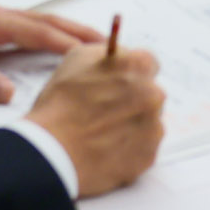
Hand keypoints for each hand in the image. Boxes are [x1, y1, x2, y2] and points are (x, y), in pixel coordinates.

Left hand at [0, 0, 99, 102]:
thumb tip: (8, 93)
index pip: (38, 32)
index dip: (68, 43)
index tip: (96, 52)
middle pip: (44, 20)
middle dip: (76, 30)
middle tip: (107, 40)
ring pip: (34, 20)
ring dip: (61, 29)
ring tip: (86, 40)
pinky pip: (21, 24)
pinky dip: (42, 30)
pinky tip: (44, 40)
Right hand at [23, 39, 165, 197]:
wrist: (55, 152)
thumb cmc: (62, 103)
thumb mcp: (78, 57)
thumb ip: (108, 53)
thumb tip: (118, 56)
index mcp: (137, 66)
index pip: (148, 62)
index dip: (130, 71)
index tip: (119, 80)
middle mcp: (153, 95)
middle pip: (150, 92)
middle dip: (134, 98)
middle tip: (106, 108)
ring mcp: (154, 127)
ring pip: (148, 121)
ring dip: (133, 122)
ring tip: (103, 131)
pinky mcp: (149, 156)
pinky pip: (144, 147)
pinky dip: (130, 147)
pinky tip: (107, 147)